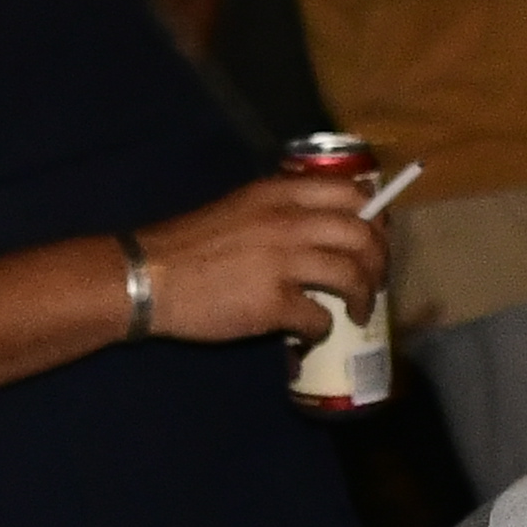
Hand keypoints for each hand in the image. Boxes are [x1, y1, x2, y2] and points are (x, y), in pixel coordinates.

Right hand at [136, 156, 393, 344]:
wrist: (148, 276)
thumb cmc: (190, 245)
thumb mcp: (239, 207)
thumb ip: (280, 211)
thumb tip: (321, 230)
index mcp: (279, 193)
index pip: (350, 193)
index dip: (375, 217)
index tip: (376, 237)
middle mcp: (287, 221)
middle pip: (362, 234)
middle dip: (379, 261)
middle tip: (375, 281)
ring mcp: (282, 262)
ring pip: (352, 275)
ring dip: (364, 297)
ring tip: (358, 312)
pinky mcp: (273, 303)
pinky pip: (319, 317)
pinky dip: (322, 329)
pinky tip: (311, 334)